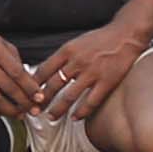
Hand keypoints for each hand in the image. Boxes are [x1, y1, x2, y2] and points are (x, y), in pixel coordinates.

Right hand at [0, 16, 34, 118]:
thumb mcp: (5, 45)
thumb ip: (17, 64)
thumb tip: (30, 86)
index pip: (17, 74)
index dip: (30, 88)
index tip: (39, 97)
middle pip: (8, 89)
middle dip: (24, 102)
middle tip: (34, 109)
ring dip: (10, 111)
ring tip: (20, 114)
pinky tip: (2, 112)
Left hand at [31, 25, 150, 119]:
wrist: (126, 34)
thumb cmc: (100, 39)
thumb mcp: (76, 43)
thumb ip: (62, 57)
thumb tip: (47, 72)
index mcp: (67, 51)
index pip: (44, 70)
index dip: (33, 84)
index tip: (27, 94)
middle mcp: (77, 62)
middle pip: (53, 85)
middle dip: (41, 100)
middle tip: (34, 111)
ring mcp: (92, 72)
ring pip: (69, 96)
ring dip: (58, 109)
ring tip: (51, 117)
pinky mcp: (107, 81)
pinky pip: (91, 101)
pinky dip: (81, 111)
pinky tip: (75, 117)